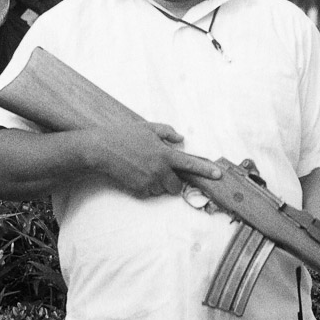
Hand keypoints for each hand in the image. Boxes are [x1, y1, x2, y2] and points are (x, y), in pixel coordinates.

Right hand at [93, 121, 221, 197]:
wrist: (102, 149)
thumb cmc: (124, 135)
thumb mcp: (148, 128)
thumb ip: (167, 132)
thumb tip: (181, 139)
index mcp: (165, 154)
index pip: (190, 164)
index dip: (205, 170)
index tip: (217, 175)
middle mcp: (159, 170)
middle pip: (176, 186)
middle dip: (173, 182)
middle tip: (161, 171)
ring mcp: (149, 182)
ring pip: (161, 189)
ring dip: (158, 183)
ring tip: (143, 168)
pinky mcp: (138, 190)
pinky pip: (148, 192)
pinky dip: (146, 186)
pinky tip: (136, 173)